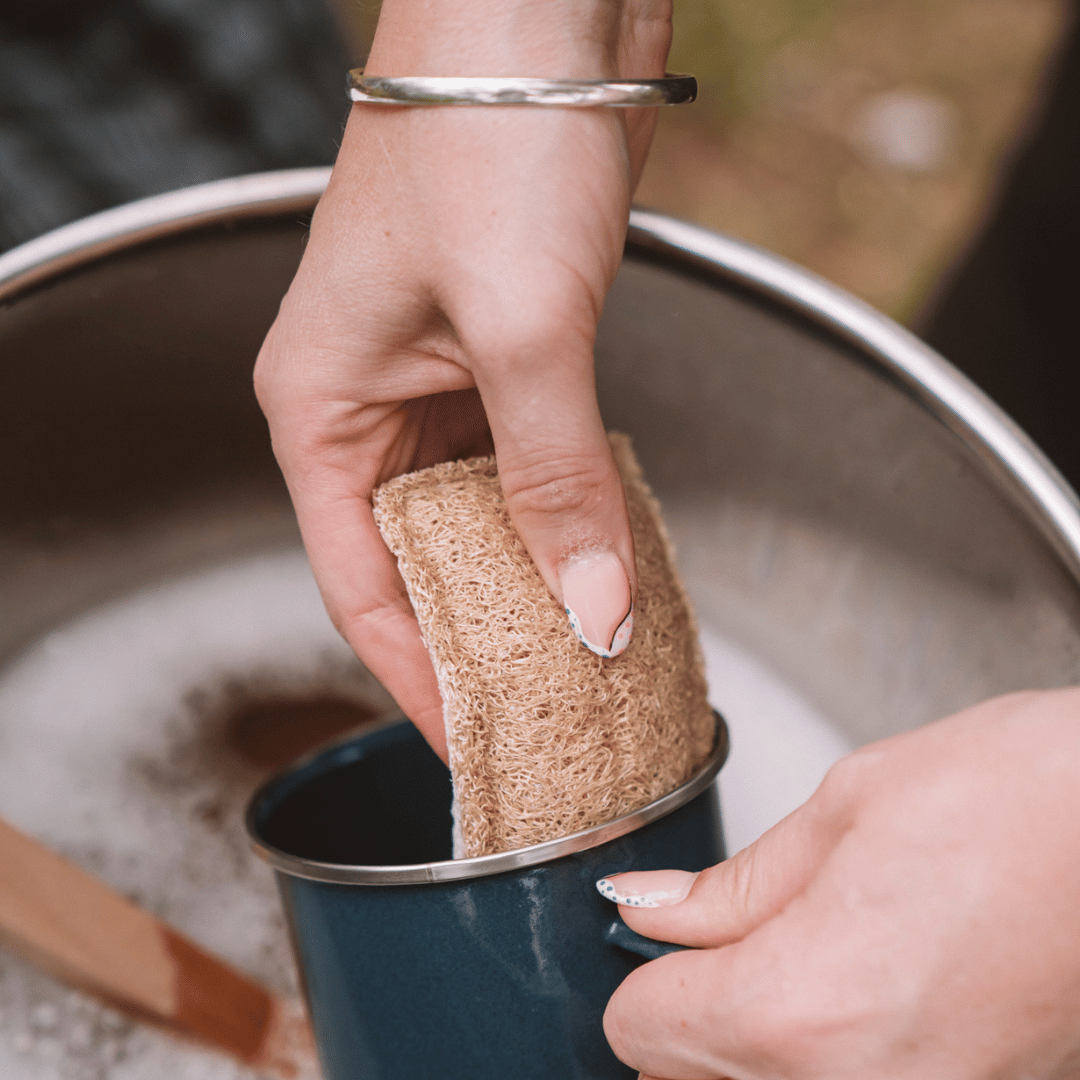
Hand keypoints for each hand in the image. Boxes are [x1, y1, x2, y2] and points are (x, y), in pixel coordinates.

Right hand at [254, 0, 671, 758]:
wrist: (545, 16)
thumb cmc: (488, 134)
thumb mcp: (522, 330)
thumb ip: (556, 478)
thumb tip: (590, 606)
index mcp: (320, 404)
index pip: (359, 584)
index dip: (414, 674)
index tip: (470, 742)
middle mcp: (369, 401)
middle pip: (417, 557)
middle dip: (479, 632)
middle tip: (544, 709)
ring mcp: (438, 378)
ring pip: (476, 514)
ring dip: (529, 574)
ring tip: (583, 651)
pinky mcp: (503, 351)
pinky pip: (523, 463)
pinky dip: (560, 512)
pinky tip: (600, 556)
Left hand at [602, 688, 1079, 1078]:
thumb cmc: (1017, 798)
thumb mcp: (843, 811)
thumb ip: (733, 888)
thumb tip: (648, 910)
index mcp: (802, 1006)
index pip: (642, 1032)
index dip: (646, 969)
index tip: (670, 934)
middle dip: (695, 1014)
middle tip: (731, 943)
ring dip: (755, 1044)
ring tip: (808, 955)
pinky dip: (826, 1057)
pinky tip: (864, 985)